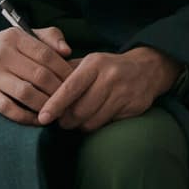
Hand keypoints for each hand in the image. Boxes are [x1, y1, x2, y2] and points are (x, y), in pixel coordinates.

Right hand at [0, 27, 72, 122]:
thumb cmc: (2, 50)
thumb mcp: (22, 37)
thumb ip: (48, 38)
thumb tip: (67, 52)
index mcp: (14, 37)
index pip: (46, 55)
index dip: (64, 71)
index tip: (74, 82)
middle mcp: (1, 54)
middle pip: (39, 75)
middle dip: (58, 91)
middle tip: (69, 101)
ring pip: (26, 93)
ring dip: (45, 105)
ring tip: (56, 111)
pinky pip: (9, 108)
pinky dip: (26, 117)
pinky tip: (38, 120)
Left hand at [38, 47, 179, 131]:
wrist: (147, 69)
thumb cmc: (109, 67)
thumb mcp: (89, 62)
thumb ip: (66, 73)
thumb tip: (40, 88)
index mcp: (94, 64)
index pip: (70, 88)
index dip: (54, 104)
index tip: (42, 117)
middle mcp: (110, 77)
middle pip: (79, 110)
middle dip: (66, 120)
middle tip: (61, 121)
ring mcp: (123, 94)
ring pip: (92, 121)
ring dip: (80, 126)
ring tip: (77, 121)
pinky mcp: (133, 108)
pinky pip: (107, 124)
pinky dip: (96, 125)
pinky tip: (94, 119)